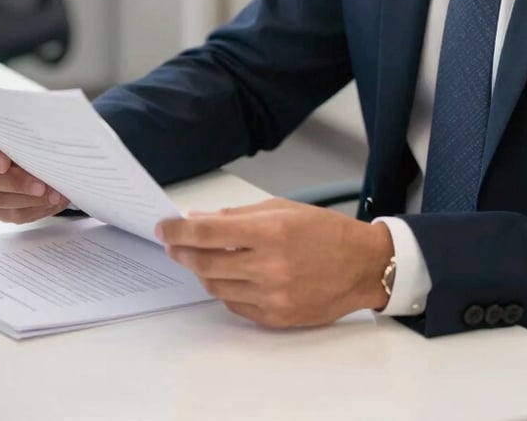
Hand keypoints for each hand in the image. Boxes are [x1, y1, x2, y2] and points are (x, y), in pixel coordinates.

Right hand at [0, 129, 68, 223]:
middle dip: (17, 184)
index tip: (5, 164)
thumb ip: (28, 132)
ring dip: (29, 201)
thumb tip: (46, 136)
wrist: (32, 150)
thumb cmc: (27, 135)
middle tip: (42, 186)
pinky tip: (50, 204)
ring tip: (54, 196)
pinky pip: (9, 215)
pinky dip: (32, 211)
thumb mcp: (27, 127)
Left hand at [156, 197, 392, 327]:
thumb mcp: (282, 209)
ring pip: (216, 287)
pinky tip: (226, 276)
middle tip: (173, 243)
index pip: (208, 233)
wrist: (362, 266)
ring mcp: (272, 296)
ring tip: (198, 257)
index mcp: (271, 232)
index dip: (178, 231)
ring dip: (201, 270)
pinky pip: (234, 306)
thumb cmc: (325, 231)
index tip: (163, 228)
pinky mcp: (276, 317)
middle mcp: (269, 266)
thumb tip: (199, 219)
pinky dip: (224, 290)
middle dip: (183, 251)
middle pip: (205, 262)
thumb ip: (238, 216)